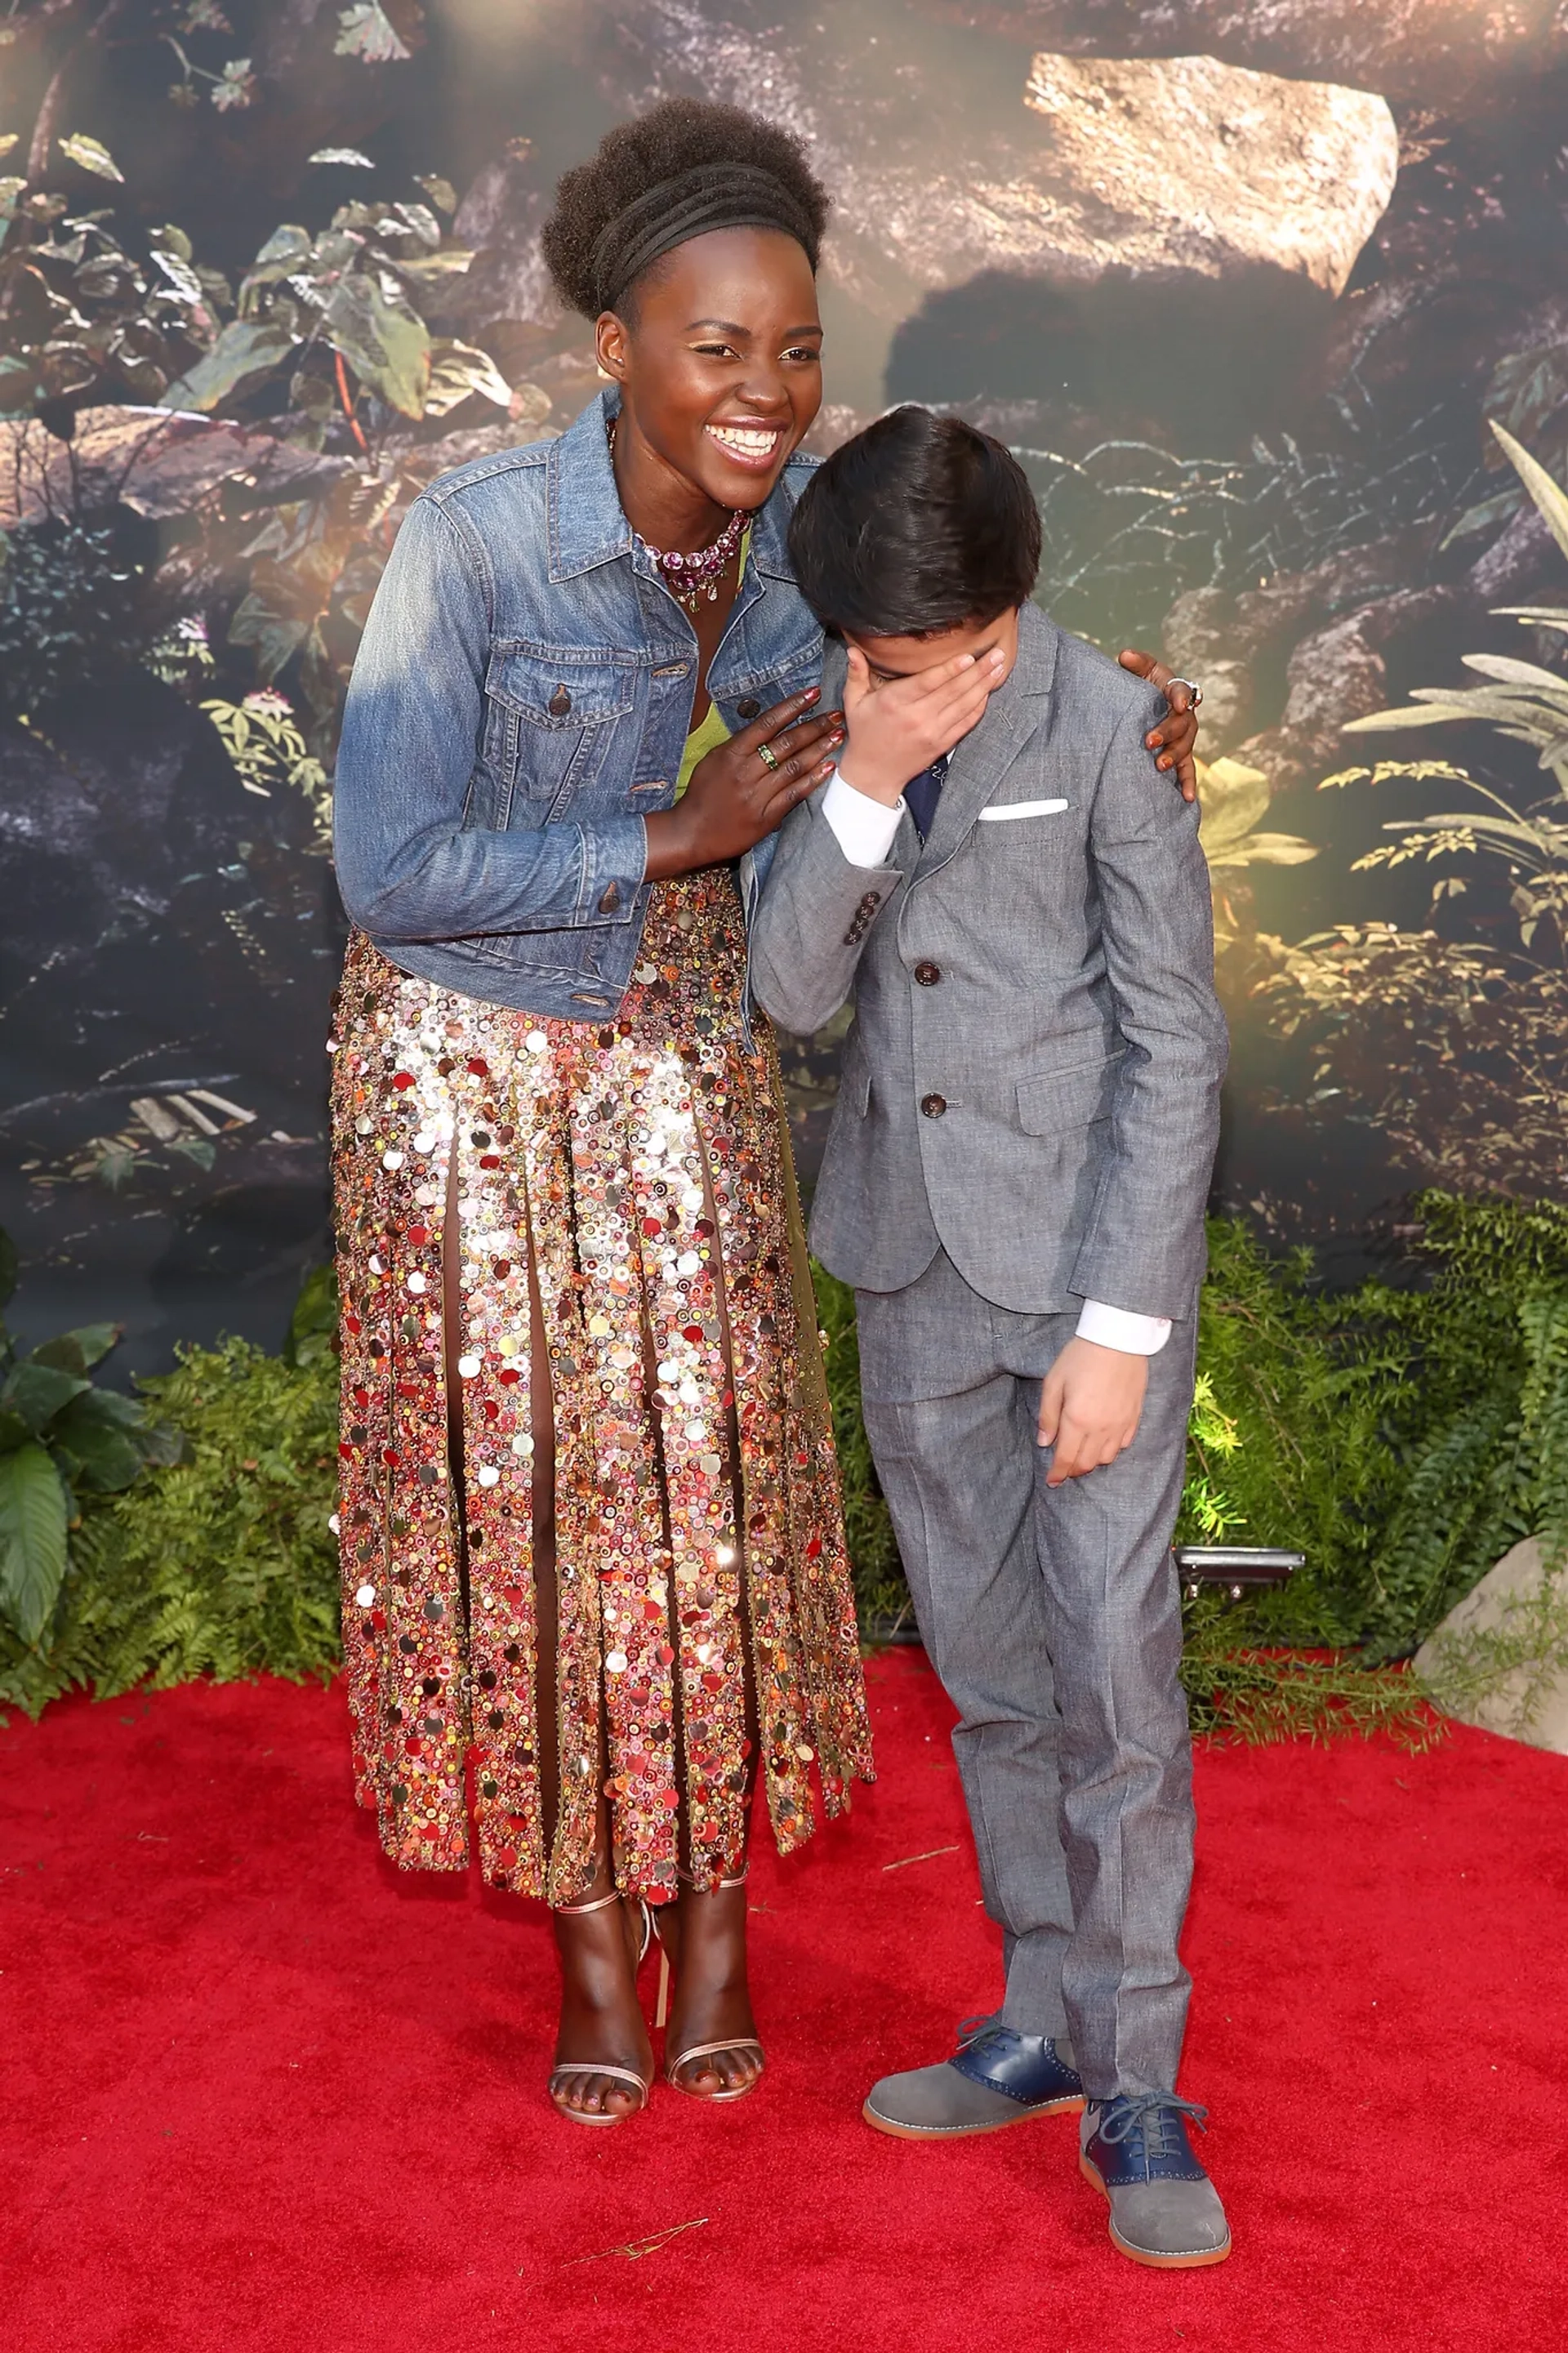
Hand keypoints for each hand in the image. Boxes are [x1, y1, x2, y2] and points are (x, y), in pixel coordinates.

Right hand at [644, 687, 843, 878]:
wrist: (691, 833)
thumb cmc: (702, 795)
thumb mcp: (713, 761)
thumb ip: (739, 745)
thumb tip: (766, 727)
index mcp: (732, 753)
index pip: (768, 723)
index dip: (793, 706)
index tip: (813, 694)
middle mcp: (746, 771)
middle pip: (787, 743)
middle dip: (815, 726)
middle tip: (836, 715)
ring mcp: (757, 795)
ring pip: (795, 766)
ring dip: (820, 749)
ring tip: (838, 736)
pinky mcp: (766, 816)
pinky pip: (794, 794)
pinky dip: (813, 779)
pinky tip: (828, 767)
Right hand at [837, 644, 1005, 805]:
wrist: (873, 774)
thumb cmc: (864, 734)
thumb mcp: (854, 702)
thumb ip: (856, 674)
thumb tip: (853, 648)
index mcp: (895, 702)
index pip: (928, 682)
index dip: (951, 669)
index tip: (969, 656)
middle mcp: (917, 717)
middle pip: (954, 691)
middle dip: (979, 671)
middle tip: (998, 653)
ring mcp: (932, 732)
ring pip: (965, 705)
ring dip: (985, 685)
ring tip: (1000, 667)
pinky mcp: (942, 744)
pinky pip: (966, 723)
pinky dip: (979, 707)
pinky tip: (988, 692)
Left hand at [1037, 1336, 1146, 1485]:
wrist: (1119, 1338)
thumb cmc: (1081, 1356)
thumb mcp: (1054, 1382)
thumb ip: (1048, 1415)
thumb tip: (1044, 1441)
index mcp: (1077, 1420)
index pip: (1066, 1458)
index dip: (1058, 1474)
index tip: (1052, 1482)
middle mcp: (1101, 1428)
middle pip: (1087, 1463)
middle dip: (1073, 1469)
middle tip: (1064, 1466)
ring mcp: (1121, 1424)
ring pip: (1107, 1458)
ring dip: (1092, 1461)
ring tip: (1082, 1452)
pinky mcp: (1135, 1416)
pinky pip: (1124, 1444)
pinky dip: (1111, 1448)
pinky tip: (1102, 1439)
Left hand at [1118, 648, 1200, 802]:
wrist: (1145, 706)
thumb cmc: (1144, 687)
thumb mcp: (1140, 671)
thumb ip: (1135, 663)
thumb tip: (1124, 656)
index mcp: (1174, 691)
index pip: (1181, 691)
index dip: (1180, 697)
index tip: (1175, 703)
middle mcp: (1183, 715)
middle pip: (1182, 724)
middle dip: (1167, 733)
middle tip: (1149, 741)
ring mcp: (1183, 738)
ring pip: (1184, 748)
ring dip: (1173, 757)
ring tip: (1159, 766)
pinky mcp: (1180, 756)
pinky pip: (1187, 771)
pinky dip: (1188, 784)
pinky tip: (1186, 798)